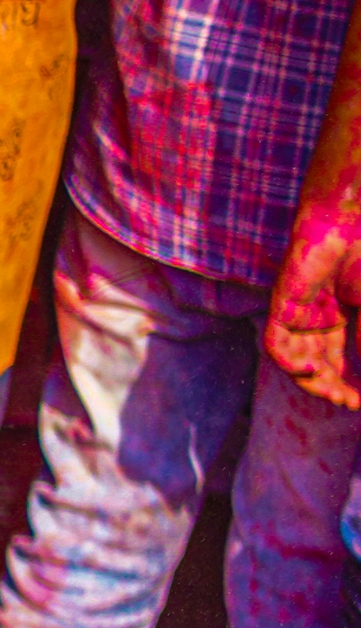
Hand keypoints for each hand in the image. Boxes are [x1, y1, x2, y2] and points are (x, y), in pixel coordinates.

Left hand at [269, 206, 360, 409]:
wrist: (349, 224)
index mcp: (340, 319)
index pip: (339, 360)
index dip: (350, 382)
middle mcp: (316, 320)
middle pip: (319, 365)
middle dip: (334, 387)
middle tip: (350, 403)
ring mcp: (298, 314)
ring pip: (297, 360)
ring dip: (314, 381)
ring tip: (335, 395)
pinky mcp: (281, 307)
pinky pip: (277, 344)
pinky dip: (290, 362)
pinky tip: (311, 371)